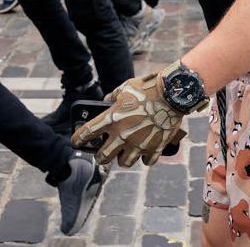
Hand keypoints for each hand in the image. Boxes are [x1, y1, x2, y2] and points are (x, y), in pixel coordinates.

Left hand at [71, 71, 188, 166]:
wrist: (172, 94)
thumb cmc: (147, 88)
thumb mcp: (126, 88)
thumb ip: (113, 97)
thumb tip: (107, 101)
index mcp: (112, 119)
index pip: (85, 134)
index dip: (78, 139)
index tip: (77, 141)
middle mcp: (122, 136)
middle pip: (102, 157)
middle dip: (101, 156)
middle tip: (103, 152)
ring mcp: (138, 145)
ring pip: (124, 163)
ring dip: (124, 157)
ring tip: (128, 150)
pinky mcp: (154, 148)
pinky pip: (147, 161)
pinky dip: (146, 156)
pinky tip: (147, 148)